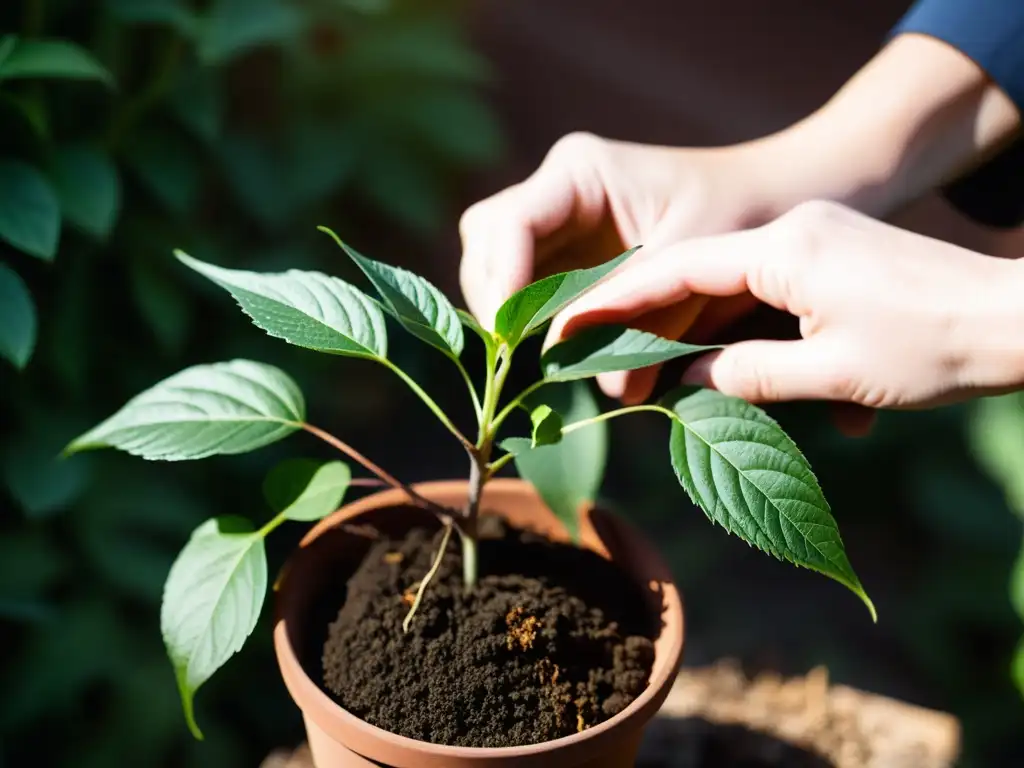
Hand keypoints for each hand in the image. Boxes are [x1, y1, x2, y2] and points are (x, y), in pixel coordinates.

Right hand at [459, 132, 770, 399]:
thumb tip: (606, 388)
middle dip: (494, 298)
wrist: (767, 195)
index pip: (512, 223)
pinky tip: (559, 354)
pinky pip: (527, 286)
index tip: (509, 337)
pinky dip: (534, 322)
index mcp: (580, 171)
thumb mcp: (691, 259)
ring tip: (539, 360)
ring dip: (508, 313)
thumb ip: (642, 317)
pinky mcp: (568, 251)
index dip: (502, 280)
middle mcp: (557, 190)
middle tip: (513, 358)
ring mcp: (558, 219)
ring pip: (494, 262)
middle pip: (485, 240)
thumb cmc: (738, 210)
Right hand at [550, 201, 1023, 413]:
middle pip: (695, 274)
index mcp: (784, 248)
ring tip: (653, 373)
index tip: (567, 323)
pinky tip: (723, 362)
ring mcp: (815, 241)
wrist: (1019, 320)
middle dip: (648, 320)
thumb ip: (747, 375)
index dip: (616, 299)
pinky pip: (766, 291)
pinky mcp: (834, 259)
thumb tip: (684, 381)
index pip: (675, 267)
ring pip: (730, 287)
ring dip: (694, 330)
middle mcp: (792, 232)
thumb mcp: (832, 373)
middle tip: (601, 361)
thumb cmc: (934, 349)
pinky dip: (738, 326)